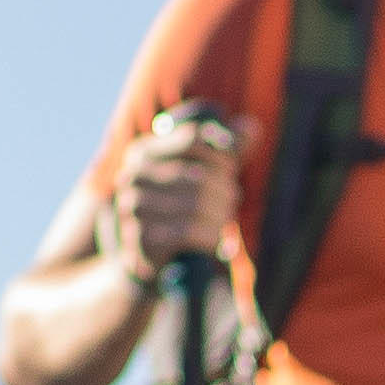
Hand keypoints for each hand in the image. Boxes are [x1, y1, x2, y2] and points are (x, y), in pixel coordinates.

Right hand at [116, 104, 241, 270]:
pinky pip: (188, 233)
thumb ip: (226, 151)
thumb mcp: (202, 174)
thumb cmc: (179, 207)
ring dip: (221, 216)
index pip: (194, 139)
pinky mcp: (140, 238)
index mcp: (144, 151)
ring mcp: (133, 207)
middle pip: (199, 176)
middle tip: (232, 200)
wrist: (148, 256)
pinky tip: (216, 242)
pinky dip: (211, 237)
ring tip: (224, 221)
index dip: (222, 153)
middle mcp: (132, 175)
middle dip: (226, 190)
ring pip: (196, 205)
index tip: (232, 168)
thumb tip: (252, 128)